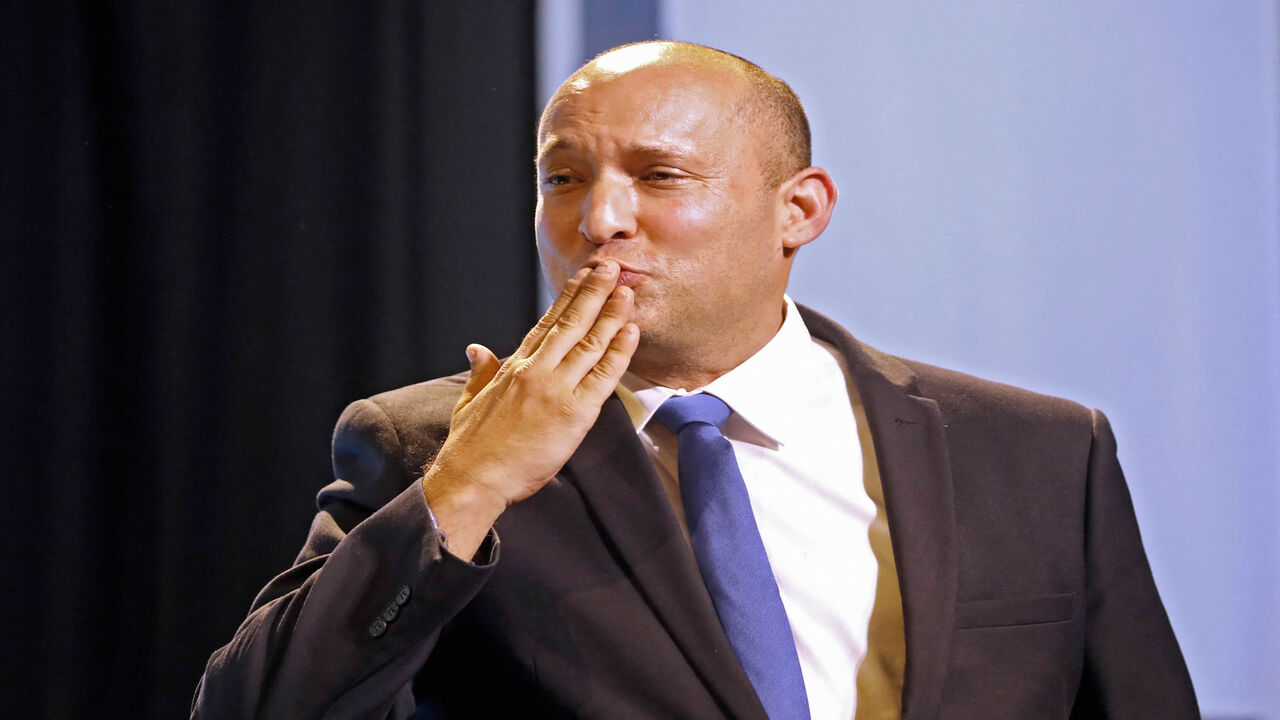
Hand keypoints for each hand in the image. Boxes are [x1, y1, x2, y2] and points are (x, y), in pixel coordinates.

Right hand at [422, 261, 638, 557]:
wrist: (474, 478)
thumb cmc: (470, 446)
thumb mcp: (469, 400)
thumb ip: (480, 372)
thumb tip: (477, 349)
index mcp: (513, 366)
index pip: (546, 324)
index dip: (567, 298)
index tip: (582, 277)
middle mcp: (536, 371)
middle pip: (571, 323)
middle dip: (593, 293)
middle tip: (611, 267)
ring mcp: (556, 389)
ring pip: (589, 343)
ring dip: (611, 314)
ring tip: (626, 290)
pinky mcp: (574, 413)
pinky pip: (603, 377)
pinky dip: (619, 353)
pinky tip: (631, 332)